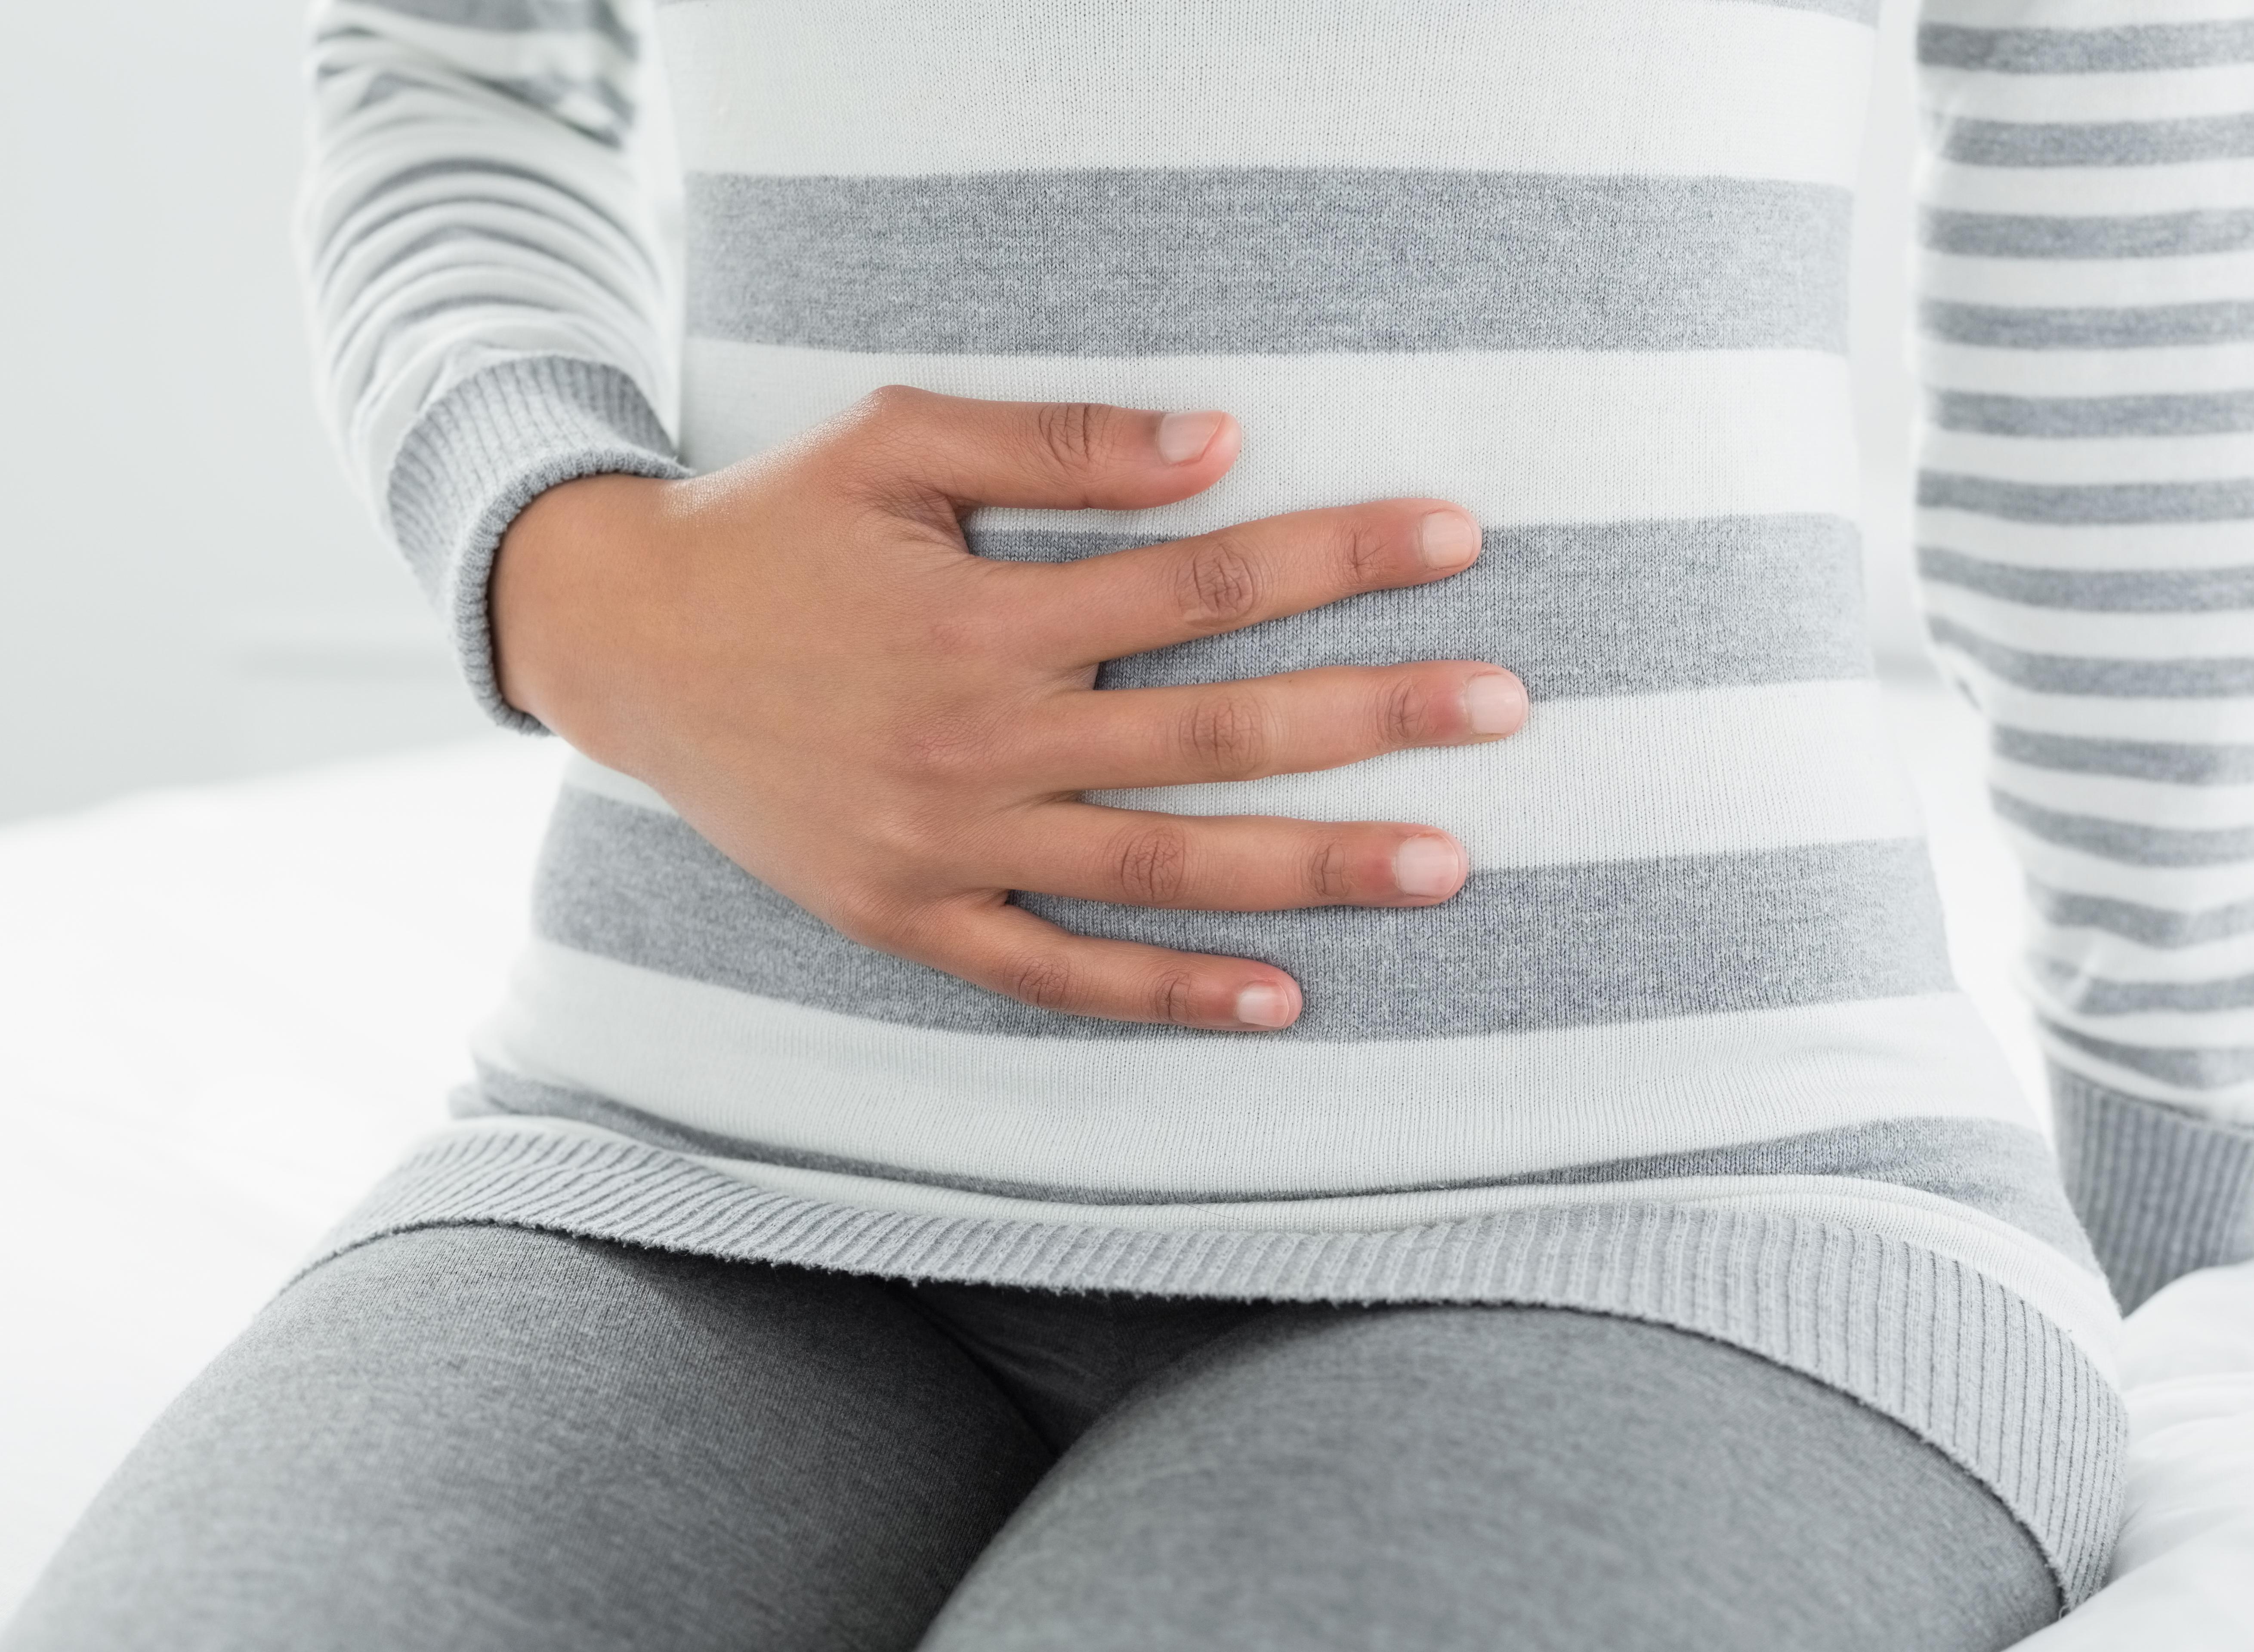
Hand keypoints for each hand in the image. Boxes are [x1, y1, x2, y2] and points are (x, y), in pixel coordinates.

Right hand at [492, 387, 1525, 1030]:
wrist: (623, 645)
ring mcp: (947, 846)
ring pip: (1161, 868)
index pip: (1202, 583)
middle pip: (1213, 733)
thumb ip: (1055, 442)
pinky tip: (1279, 1000)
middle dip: (1372, 716)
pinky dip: (1167, 994)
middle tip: (1506, 707)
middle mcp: (980, 739)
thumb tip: (1219, 441)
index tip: (1457, 537)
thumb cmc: (771, 528)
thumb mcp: (892, 442)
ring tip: (1444, 866)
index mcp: (985, 613)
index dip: (1337, 554)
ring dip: (1311, 869)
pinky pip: (1057, 974)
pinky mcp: (910, 917)